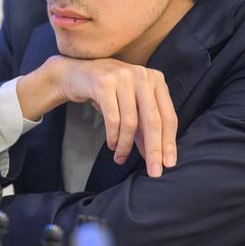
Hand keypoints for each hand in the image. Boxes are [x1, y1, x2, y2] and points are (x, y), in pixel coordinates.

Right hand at [18, 55, 176, 176]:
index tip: (169, 164)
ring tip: (121, 157)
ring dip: (126, 145)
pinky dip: (113, 136)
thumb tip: (154, 155)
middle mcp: (142, 76)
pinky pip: (112, 118)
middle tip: (154, 172)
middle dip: (154, 150)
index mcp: (156, 80)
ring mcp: (123, 77)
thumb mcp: (130, 105)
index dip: (169, 142)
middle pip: (153, 121)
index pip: (168, 116)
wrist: (75, 73)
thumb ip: (143, 126)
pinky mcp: (104, 83)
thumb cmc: (107, 91)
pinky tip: (112, 145)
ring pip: (131, 122)